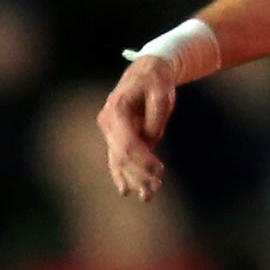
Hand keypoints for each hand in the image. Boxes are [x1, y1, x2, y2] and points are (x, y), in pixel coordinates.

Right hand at [98, 54, 182, 199]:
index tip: (160, 170)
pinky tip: (127, 190)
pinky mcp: (118, 137)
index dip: (143, 160)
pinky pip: (118, 159)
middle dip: (139, 174)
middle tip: (158, 188)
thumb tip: (152, 138)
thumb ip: (156, 115)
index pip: (127, 144)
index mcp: (116, 110)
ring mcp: (111, 131)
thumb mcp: (161, 91)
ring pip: (119, 161)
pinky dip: (123, 175)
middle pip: (121, 156)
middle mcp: (108, 122)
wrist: (147, 72)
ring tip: (147, 197)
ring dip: (133, 179)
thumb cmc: (155, 80)